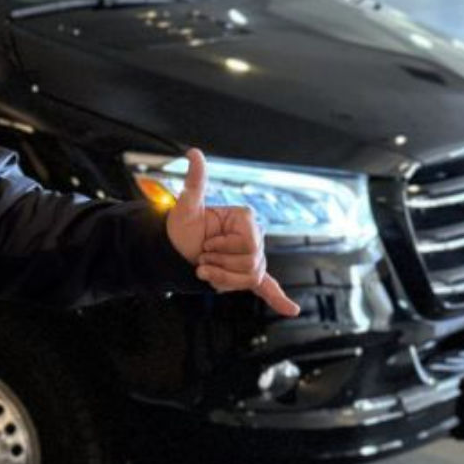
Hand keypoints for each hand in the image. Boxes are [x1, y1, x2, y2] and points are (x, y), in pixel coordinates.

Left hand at [165, 148, 301, 316]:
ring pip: (248, 279)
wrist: (171, 251)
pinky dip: (279, 299)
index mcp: (246, 220)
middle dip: (220, 265)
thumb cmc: (180, 228)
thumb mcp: (186, 206)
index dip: (223, 248)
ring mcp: (252, 258)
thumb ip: (195, 182)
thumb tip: (193, 153)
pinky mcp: (245, 275)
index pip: (249, 244)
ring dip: (222, 280)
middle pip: (250, 264)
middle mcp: (254, 238)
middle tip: (202, 258)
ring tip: (205, 270)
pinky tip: (292, 310)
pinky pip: (267, 288)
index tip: (206, 243)